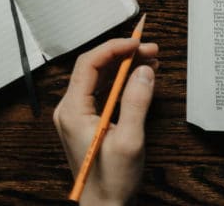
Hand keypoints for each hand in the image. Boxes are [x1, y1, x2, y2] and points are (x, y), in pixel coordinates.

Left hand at [53, 38, 158, 204]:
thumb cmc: (112, 180)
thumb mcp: (129, 140)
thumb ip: (137, 102)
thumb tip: (144, 70)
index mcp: (72, 111)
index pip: (89, 64)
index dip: (114, 48)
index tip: (138, 43)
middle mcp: (71, 109)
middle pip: (95, 67)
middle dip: (124, 54)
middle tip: (151, 49)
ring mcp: (79, 114)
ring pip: (101, 76)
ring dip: (126, 65)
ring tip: (151, 59)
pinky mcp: (90, 119)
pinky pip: (105, 90)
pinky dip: (124, 79)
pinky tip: (142, 76)